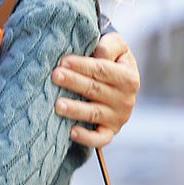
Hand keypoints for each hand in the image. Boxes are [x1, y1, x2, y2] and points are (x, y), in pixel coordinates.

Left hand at [52, 31, 139, 148]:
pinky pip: (100, 139)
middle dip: (74, 82)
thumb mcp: (117, 46)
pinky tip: (72, 132)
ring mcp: (118, 117)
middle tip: (55, 76)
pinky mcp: (109, 132)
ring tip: (58, 105)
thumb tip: (98, 53)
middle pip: (95, 90)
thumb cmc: (112, 59)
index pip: (102, 70)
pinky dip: (87, 138)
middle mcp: (125, 99)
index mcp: (128, 77)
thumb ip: (109, 45)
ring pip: (94, 113)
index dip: (82, 65)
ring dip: (75, 110)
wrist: (120, 81)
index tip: (63, 61)